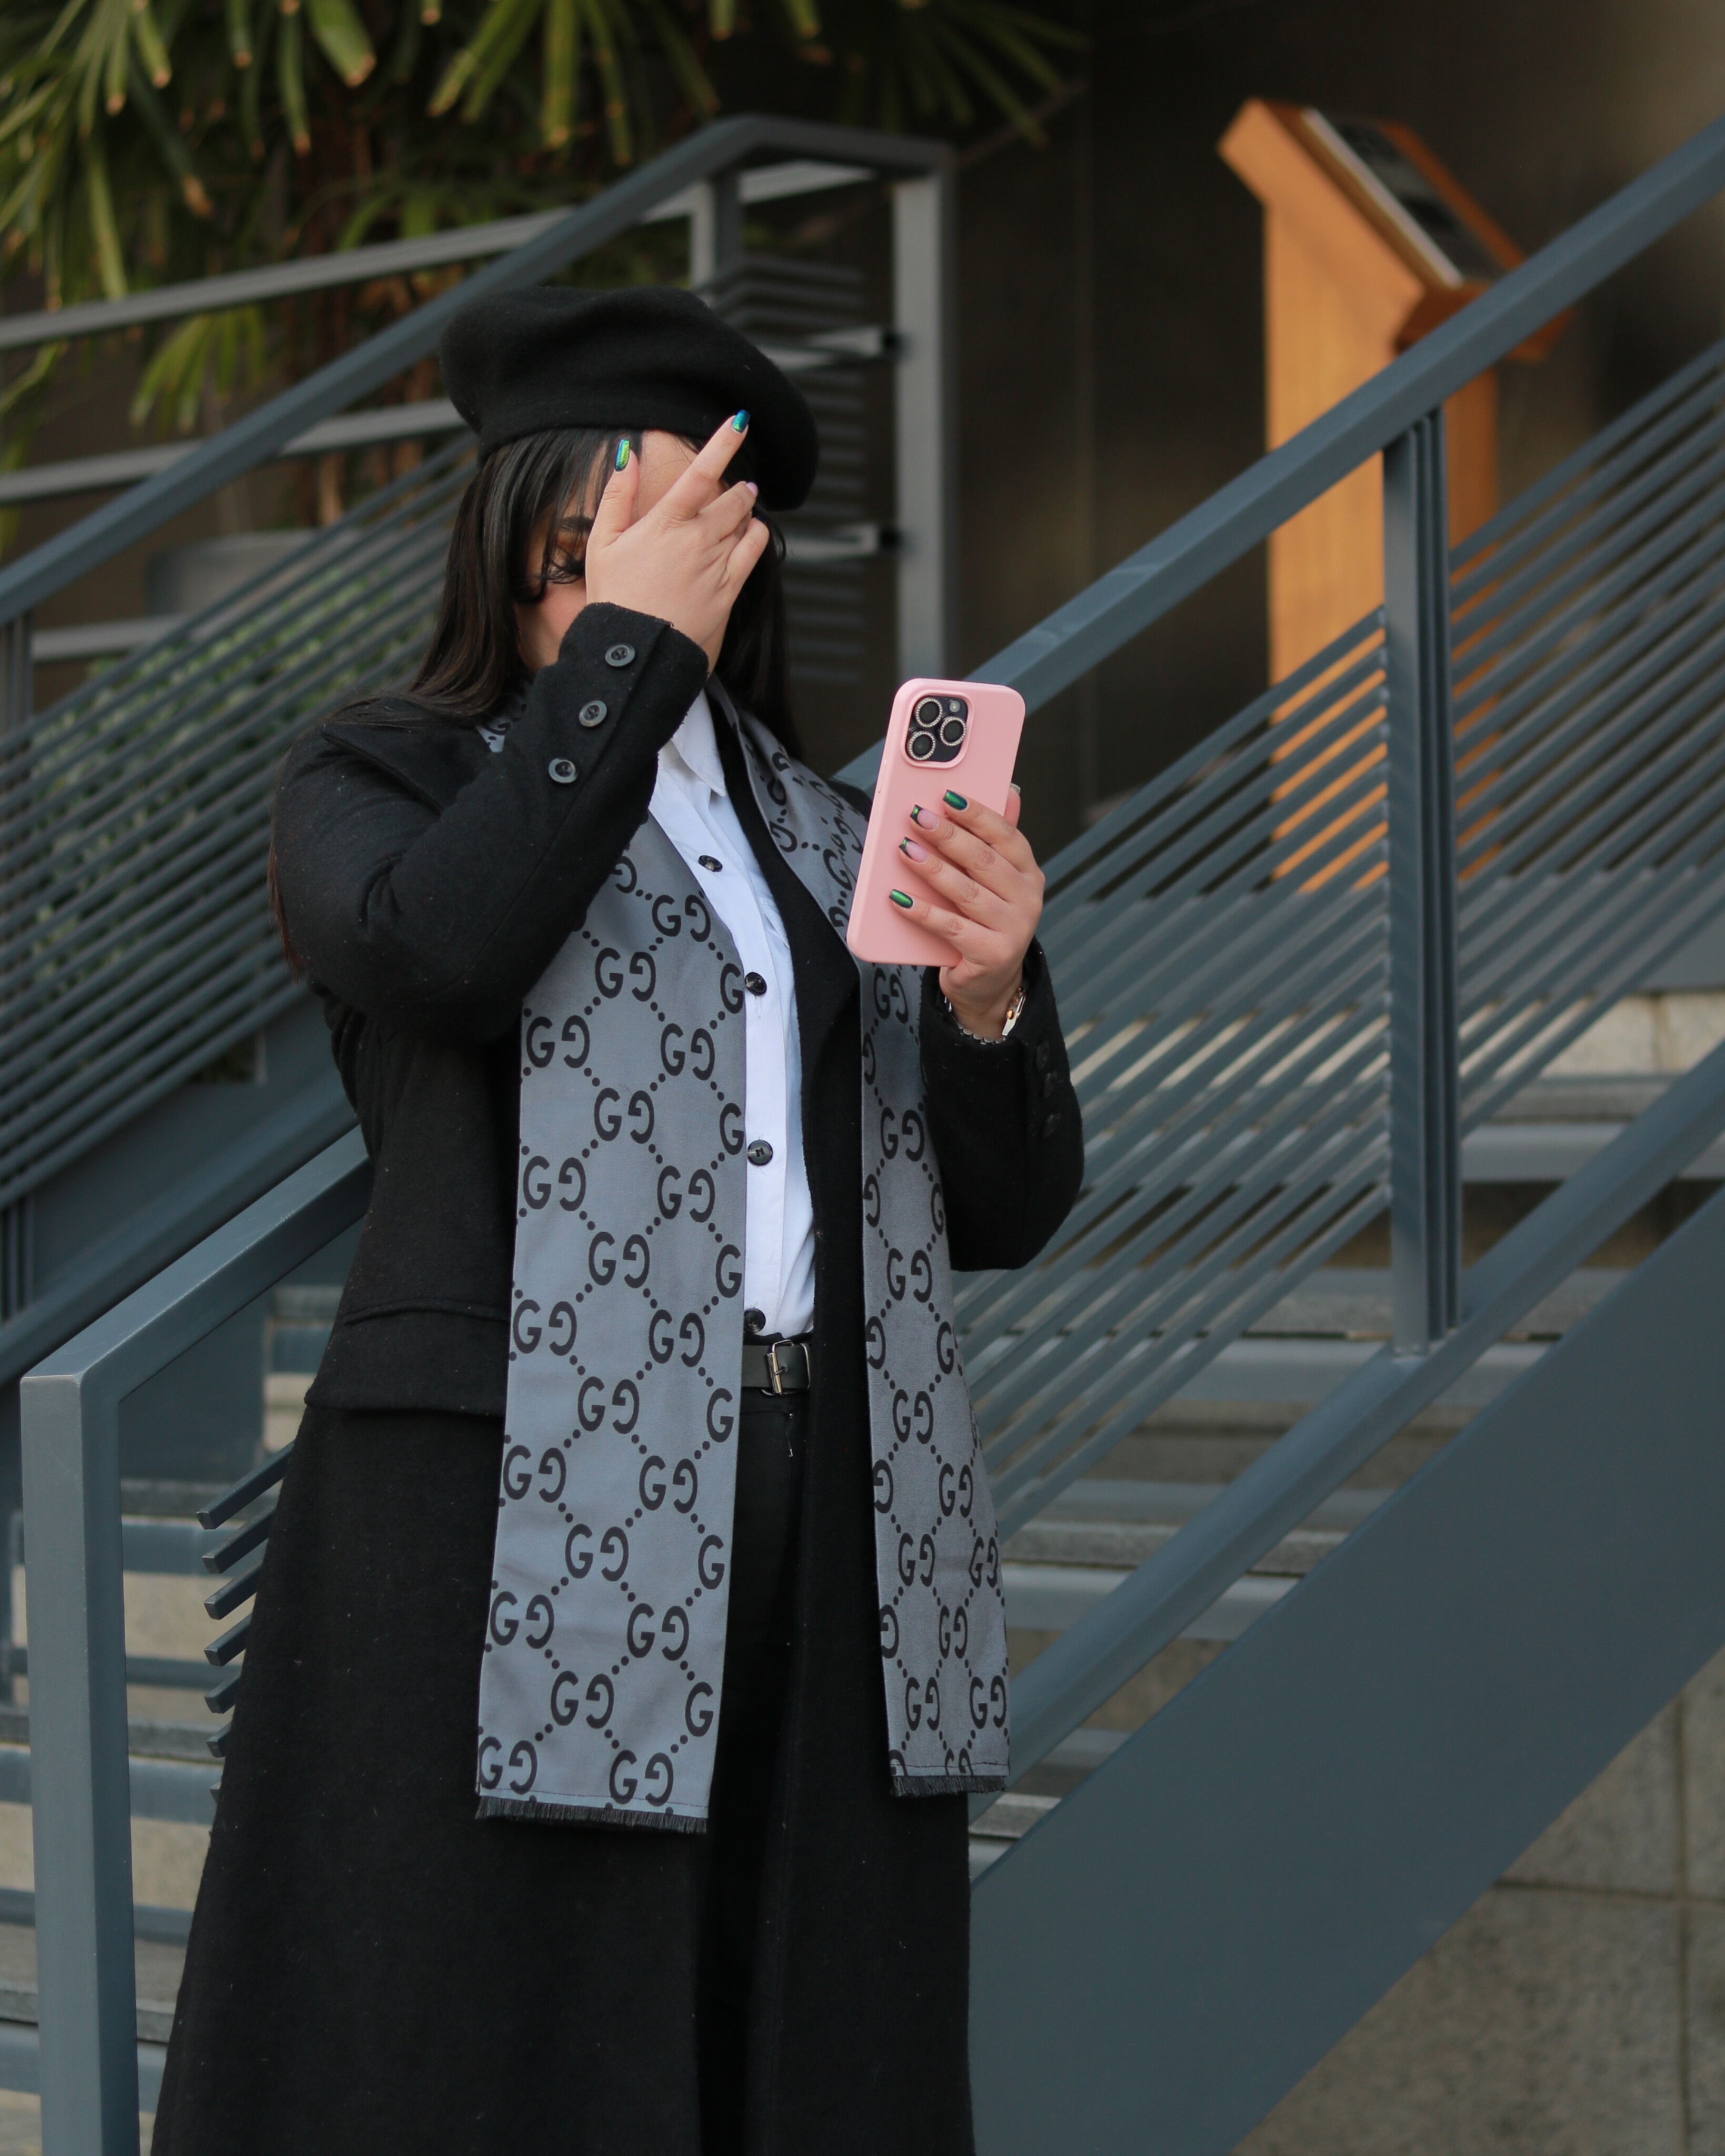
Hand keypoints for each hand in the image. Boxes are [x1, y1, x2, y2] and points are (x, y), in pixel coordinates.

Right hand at [583, 415, 769, 666]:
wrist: (636, 650)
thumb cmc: (614, 597)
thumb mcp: (601, 543)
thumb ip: (616, 496)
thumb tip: (627, 455)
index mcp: (666, 522)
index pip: (700, 472)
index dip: (723, 442)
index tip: (740, 420)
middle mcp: (697, 539)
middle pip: (732, 497)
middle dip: (735, 488)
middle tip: (734, 488)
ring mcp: (717, 564)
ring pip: (746, 521)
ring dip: (744, 511)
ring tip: (737, 513)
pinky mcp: (730, 588)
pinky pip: (755, 549)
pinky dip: (755, 535)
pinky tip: (748, 534)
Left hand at [892, 785, 1042, 1037]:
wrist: (990, 981)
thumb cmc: (984, 920)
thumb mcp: (995, 881)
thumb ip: (996, 840)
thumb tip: (1008, 790)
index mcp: (1028, 873)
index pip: (1006, 836)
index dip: (977, 814)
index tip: (947, 796)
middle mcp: (1027, 900)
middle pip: (984, 861)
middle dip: (949, 836)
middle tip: (919, 817)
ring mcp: (1012, 929)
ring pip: (966, 893)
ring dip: (933, 869)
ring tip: (904, 850)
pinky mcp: (991, 955)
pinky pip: (950, 928)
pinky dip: (922, 912)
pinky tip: (897, 898)